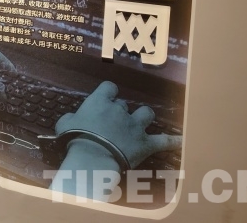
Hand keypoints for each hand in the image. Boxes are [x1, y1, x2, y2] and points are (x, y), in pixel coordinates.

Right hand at [56, 81, 180, 168]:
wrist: (92, 157)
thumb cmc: (75, 138)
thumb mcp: (64, 123)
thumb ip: (71, 117)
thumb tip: (72, 119)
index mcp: (100, 102)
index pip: (109, 88)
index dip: (108, 94)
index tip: (104, 102)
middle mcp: (120, 110)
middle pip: (124, 104)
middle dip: (120, 112)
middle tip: (112, 125)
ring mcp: (135, 126)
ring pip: (146, 114)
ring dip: (143, 118)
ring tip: (139, 125)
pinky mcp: (146, 144)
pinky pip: (164, 141)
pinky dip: (173, 141)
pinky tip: (182, 140)